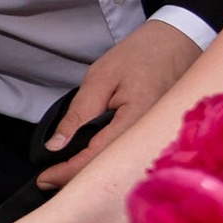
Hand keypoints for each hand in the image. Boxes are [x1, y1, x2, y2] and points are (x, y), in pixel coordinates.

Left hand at [37, 18, 202, 190]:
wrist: (178, 42)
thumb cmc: (141, 54)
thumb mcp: (100, 78)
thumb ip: (78, 114)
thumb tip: (55, 146)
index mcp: (137, 119)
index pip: (97, 157)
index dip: (68, 172)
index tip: (44, 179)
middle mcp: (151, 137)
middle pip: (109, 170)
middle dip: (77, 179)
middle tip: (48, 180)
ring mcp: (157, 140)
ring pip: (119, 168)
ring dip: (91, 174)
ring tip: (62, 174)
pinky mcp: (156, 138)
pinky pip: (129, 157)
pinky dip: (108, 162)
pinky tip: (89, 162)